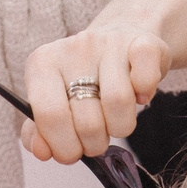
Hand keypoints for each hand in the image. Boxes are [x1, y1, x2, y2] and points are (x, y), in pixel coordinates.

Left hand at [20, 23, 171, 162]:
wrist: (122, 34)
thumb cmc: (84, 77)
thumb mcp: (54, 101)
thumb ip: (40, 130)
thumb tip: (41, 151)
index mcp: (42, 64)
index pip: (50, 116)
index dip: (64, 146)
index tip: (72, 153)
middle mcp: (74, 49)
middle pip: (87, 119)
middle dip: (94, 143)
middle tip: (96, 138)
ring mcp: (109, 42)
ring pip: (118, 103)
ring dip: (121, 126)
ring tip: (116, 119)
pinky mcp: (143, 42)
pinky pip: (146, 79)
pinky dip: (145, 96)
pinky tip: (139, 95)